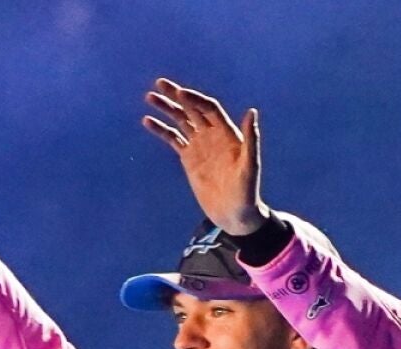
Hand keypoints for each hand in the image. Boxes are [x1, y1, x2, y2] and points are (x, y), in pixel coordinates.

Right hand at [143, 79, 267, 235]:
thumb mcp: (250, 166)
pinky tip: (148, 121)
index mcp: (228, 133)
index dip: (195, 100)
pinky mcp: (189, 158)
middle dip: (177, 96)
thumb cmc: (247, 192)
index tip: (179, 93)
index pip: (209, 109)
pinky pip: (173, 139)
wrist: (235, 214)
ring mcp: (200, 146)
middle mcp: (213, 135)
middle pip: (192, 109)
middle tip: (160, 83)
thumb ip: (251, 140)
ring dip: (166, 108)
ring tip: (150, 97)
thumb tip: (252, 111)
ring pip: (180, 121)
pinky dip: (161, 130)